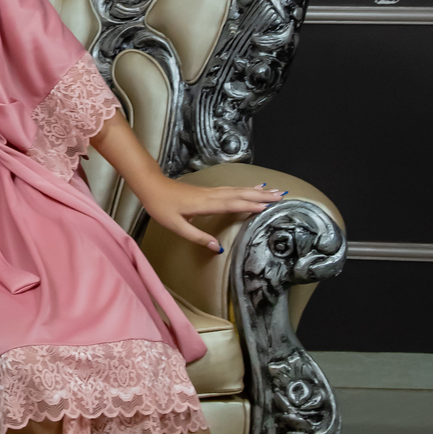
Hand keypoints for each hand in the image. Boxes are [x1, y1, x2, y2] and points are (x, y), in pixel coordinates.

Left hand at [142, 181, 286, 252]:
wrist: (151, 185)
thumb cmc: (161, 206)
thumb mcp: (176, 226)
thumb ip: (197, 237)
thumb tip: (218, 248)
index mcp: (205, 204)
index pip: (232, 204)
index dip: (250, 205)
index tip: (268, 207)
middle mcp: (211, 195)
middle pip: (240, 194)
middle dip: (261, 196)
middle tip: (281, 196)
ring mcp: (210, 191)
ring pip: (237, 190)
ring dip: (255, 191)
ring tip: (272, 191)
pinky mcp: (207, 191)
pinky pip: (230, 189)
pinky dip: (244, 189)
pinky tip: (250, 189)